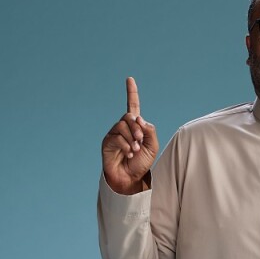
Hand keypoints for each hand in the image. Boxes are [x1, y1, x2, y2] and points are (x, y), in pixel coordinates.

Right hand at [102, 76, 159, 194]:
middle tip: (140, 141)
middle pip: (128, 116)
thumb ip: (150, 130)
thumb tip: (139, 119)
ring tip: (135, 150)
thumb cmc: (141, 163)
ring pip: (122, 125)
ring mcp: (114, 134)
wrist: (130, 179)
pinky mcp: (107, 142)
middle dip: (137, 128)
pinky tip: (128, 153)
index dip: (131, 93)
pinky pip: (116, 137)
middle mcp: (123, 128)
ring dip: (131, 138)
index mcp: (135, 126)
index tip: (129, 79)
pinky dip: (125, 145)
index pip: (132, 106)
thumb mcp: (152, 146)